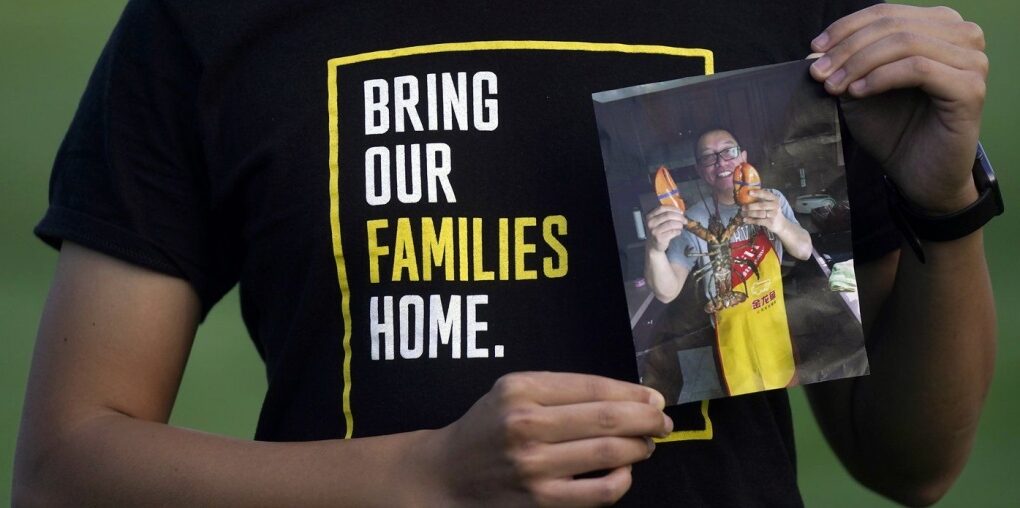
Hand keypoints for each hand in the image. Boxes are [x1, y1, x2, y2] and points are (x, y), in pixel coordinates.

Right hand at [430, 372, 671, 506]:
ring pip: (610, 454)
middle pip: (608, 418)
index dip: (633, 392)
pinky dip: (623, 480)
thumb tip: (631, 396)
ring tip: (647, 443)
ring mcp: (534, 466)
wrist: (448, 474)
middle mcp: (526, 425)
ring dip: (640, 446)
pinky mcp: (542, 501)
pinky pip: (600, 493)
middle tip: (663, 420)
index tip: (654, 397)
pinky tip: (624, 472)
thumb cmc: (489, 426)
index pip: (593, 387)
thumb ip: (563, 389)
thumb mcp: (513, 390)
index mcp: (521, 390)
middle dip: (647, 418)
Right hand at [645, 206, 687, 252]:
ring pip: (671, 223)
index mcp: (650, 216)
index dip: (674, 209)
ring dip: (679, 224)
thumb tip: (680, 212)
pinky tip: (678, 232)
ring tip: (681, 227)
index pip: (663, 208)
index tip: (681, 212)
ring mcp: (654, 231)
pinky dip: (678, 231)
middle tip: (685, 220)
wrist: (654, 245)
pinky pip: (673, 232)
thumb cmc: (660, 231)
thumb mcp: (659, 221)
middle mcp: (651, 223)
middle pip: (668, 215)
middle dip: (679, 217)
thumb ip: (667, 214)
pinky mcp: (659, 238)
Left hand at [740, 190, 784, 231]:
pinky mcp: (770, 222)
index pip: (766, 194)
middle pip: (761, 205)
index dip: (758, 193)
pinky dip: (751, 220)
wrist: (781, 224)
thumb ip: (761, 199)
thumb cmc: (771, 211)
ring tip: (742, 214)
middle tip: (742, 207)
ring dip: (749, 214)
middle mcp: (775, 206)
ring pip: (759, 214)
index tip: (749, 192)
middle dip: (750, 206)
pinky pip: (759, 221)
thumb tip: (746, 195)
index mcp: (774, 199)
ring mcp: (774, 214)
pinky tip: (745, 220)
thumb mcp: (770, 204)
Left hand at [809, 4, 986, 212]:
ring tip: (835, 86)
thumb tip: (816, 49)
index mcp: (938, 27)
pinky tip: (859, 93)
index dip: (846, 28)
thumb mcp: (861, 88)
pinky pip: (918, 69)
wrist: (917, 174)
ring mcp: (972, 61)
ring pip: (905, 43)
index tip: (815, 49)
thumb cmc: (894, 129)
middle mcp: (962, 36)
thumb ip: (845, 64)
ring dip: (861, 63)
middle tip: (819, 73)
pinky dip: (881, 78)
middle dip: (848, 48)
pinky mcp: (970, 88)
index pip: (886, 13)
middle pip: (893, 26)